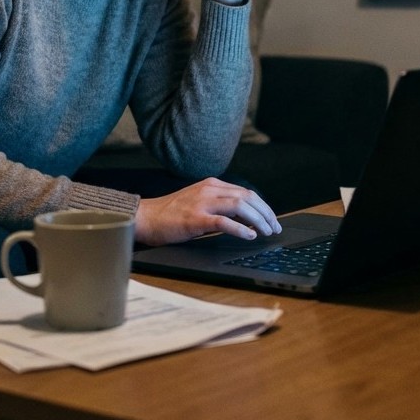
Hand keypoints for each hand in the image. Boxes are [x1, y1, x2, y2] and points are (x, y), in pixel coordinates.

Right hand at [134, 177, 281, 245]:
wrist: (146, 218)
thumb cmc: (171, 214)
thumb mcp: (199, 203)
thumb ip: (221, 207)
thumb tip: (246, 220)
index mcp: (212, 184)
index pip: (246, 193)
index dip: (263, 207)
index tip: (271, 220)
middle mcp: (209, 190)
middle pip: (248, 197)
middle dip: (266, 213)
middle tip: (274, 228)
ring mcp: (202, 203)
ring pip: (240, 206)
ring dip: (258, 220)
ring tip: (265, 232)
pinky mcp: (195, 218)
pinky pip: (224, 221)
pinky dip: (240, 229)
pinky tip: (249, 235)